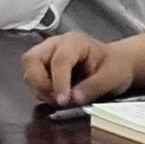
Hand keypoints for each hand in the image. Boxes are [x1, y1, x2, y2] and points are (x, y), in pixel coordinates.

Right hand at [21, 31, 135, 106]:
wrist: (116, 63)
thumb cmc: (116, 67)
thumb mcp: (113, 77)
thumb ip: (94, 87)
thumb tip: (74, 99)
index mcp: (74, 42)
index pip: (59, 60)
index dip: (59, 81)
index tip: (63, 101)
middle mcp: (54, 44)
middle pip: (32, 59)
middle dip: (39, 83)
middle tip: (57, 100)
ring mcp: (46, 53)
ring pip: (28, 68)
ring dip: (38, 87)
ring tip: (58, 100)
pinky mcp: (43, 64)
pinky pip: (32, 76)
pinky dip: (40, 89)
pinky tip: (56, 97)